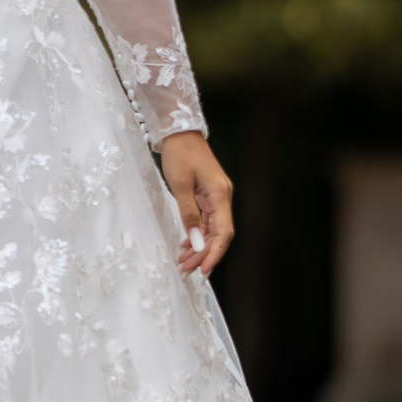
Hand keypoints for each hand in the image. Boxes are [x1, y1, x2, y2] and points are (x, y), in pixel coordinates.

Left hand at [158, 131, 232, 276]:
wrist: (178, 131)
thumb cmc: (179, 153)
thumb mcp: (180, 185)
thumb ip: (189, 215)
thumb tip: (196, 242)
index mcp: (220, 195)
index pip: (224, 233)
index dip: (215, 254)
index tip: (203, 270)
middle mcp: (222, 197)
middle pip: (219, 234)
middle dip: (204, 254)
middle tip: (186, 269)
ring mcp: (216, 196)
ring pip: (212, 229)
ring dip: (199, 246)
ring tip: (184, 262)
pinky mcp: (207, 194)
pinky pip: (206, 220)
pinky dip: (197, 233)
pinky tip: (187, 244)